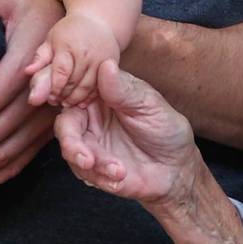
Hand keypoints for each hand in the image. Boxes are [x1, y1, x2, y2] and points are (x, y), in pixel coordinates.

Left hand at [25, 11, 119, 106]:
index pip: (61, 72)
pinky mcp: (111, 65)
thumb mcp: (51, 40)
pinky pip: (100, 86)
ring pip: (88, 87)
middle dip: (63, 95)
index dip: (54, 88)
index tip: (49, 96)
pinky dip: (90, 97)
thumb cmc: (69, 32)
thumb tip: (27, 72)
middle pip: (74, 82)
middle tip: (55, 101)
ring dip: (75, 98)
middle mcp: (87, 53)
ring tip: (66, 102)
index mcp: (68, 45)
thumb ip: (40, 57)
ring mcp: (101, 60)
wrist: (98, 21)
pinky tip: (80, 101)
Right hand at [55, 60, 199, 206]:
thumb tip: (106, 66)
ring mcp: (91, 144)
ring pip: (72, 153)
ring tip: (118, 171)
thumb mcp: (148, 105)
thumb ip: (123, 90)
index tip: (72, 109)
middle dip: (72, 144)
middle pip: (65, 126)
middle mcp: (90, 119)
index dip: (65, 100)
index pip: (73, 92)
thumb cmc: (166, 129)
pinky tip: (120, 177)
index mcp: (100, 96)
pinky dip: (101, 178)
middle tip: (87, 159)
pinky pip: (86, 174)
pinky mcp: (95, 169)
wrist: (177, 167)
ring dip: (93, 165)